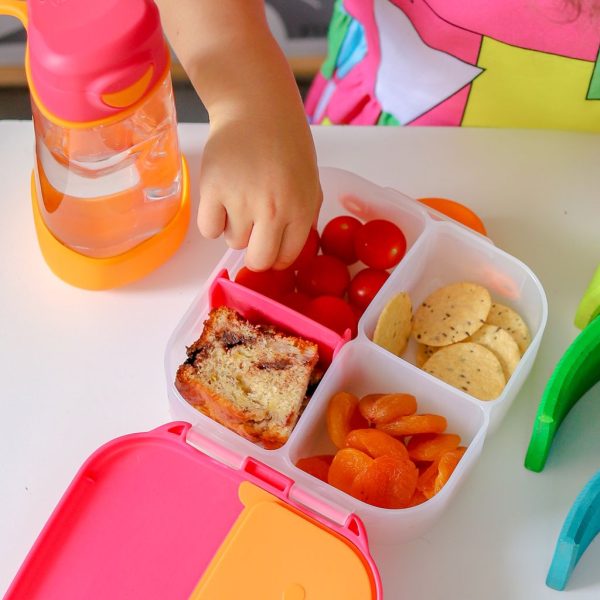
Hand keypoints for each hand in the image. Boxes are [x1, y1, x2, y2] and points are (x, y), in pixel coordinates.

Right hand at [197, 101, 321, 270]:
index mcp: (301, 209)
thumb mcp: (310, 182)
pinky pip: (209, 229)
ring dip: (235, 229)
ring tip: (240, 200)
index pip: (286, 257)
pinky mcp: (213, 189)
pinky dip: (213, 220)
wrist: (257, 108)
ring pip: (233, 243)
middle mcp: (273, 209)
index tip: (271, 246)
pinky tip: (221, 201)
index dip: (277, 256)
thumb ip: (305, 217)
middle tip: (253, 235)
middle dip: (256, 254)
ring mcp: (241, 200)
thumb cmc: (287, 145)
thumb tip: (290, 250)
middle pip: (258, 261)